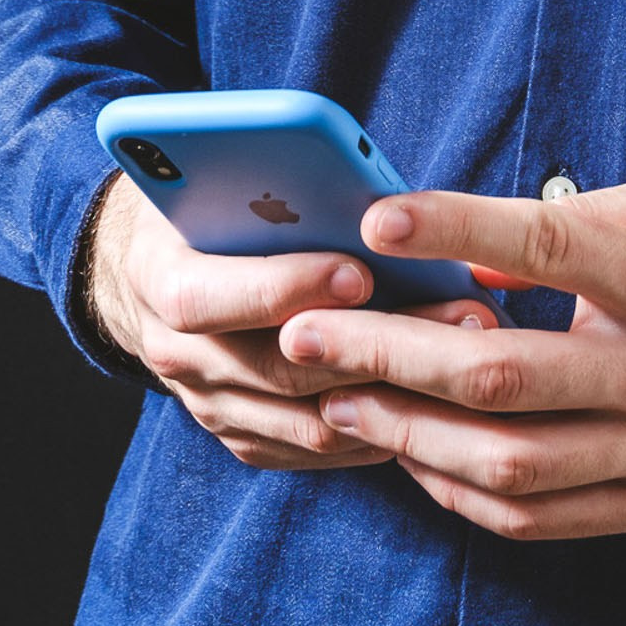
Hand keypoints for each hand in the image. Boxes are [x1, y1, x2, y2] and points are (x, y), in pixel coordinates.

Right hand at [85, 170, 502, 471]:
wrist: (155, 270)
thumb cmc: (208, 205)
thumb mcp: (219, 176)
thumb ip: (273, 185)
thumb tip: (368, 195)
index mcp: (159, 279)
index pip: (209, 299)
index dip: (284, 288)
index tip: (359, 271)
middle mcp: (176, 355)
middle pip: (278, 369)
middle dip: (376, 344)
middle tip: (458, 315)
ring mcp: (210, 405)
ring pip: (309, 422)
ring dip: (395, 390)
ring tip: (470, 353)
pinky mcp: (243, 436)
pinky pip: (316, 449)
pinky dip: (377, 426)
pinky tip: (435, 394)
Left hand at [276, 176, 625, 539]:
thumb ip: (579, 221)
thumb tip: (475, 258)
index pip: (551, 248)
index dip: (462, 230)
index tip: (380, 218)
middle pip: (503, 376)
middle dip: (389, 354)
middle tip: (306, 333)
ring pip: (506, 464)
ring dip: (406, 435)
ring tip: (335, 401)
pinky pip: (534, 518)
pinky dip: (460, 492)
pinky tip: (412, 457)